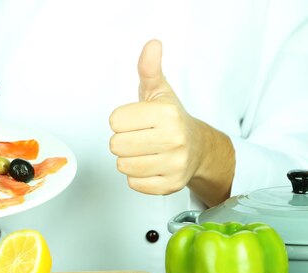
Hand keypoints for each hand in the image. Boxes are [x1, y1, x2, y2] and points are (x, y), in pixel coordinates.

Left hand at [108, 39, 234, 206]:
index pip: (115, 121)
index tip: (136, 121)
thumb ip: (149, 69)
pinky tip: (151, 166)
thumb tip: (152, 44)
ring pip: (123, 166)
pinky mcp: (170, 185)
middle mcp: (174, 139)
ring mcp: (174, 164)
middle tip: (139, 138)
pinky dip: (137, 177)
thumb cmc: (171, 120)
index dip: (121, 121)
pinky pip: (133, 184)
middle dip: (122, 141)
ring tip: (145, 152)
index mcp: (167, 114)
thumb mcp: (159, 92)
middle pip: (116, 145)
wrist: (199, 148)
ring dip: (129, 160)